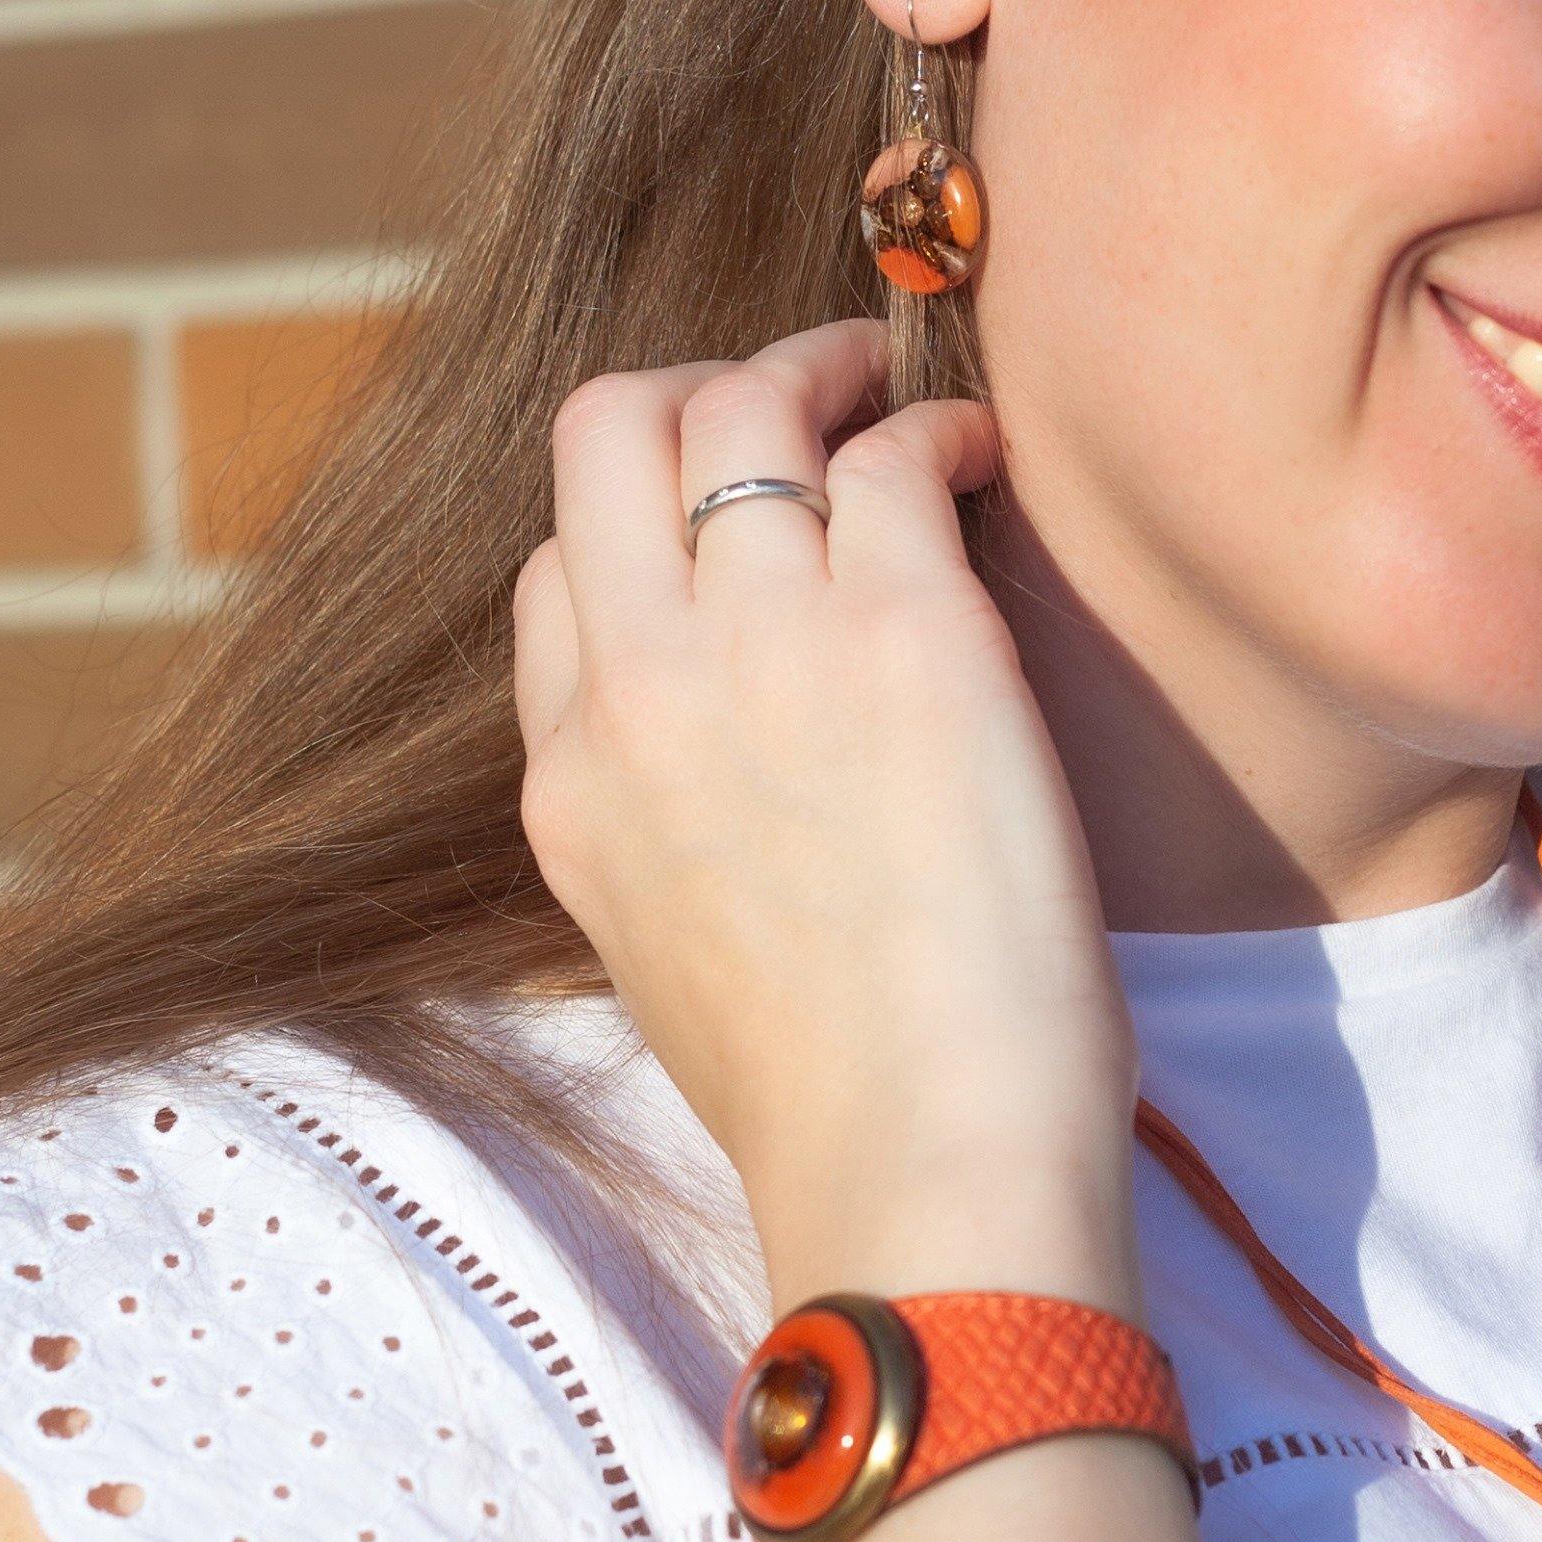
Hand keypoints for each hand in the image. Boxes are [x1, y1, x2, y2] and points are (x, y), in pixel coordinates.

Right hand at [511, 323, 1139, 1315]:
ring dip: (821, 373)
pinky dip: (937, 428)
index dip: (644, 522)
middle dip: (701, 387)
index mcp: (572, 789)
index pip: (556, 576)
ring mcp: (758, 648)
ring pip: (738, 409)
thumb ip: (678, 842)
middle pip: (605, 435)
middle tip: (804, 397)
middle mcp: (637, 694)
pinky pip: (889, 452)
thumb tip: (742, 789)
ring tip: (896, 394)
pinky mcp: (902, 631)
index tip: (738, 526)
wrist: (918, 1168)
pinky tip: (985, 464)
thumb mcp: (683, 969)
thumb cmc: (846, 1107)